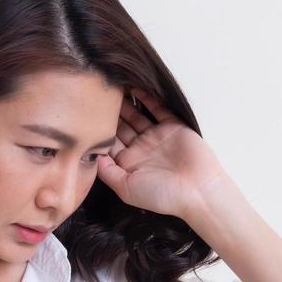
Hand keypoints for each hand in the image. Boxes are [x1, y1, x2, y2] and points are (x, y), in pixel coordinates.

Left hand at [95, 88, 228, 220]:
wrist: (198, 191)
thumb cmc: (162, 195)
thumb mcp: (126, 188)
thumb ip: (107, 172)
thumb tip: (89, 155)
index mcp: (129, 164)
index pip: (108, 143)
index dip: (96, 131)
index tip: (82, 117)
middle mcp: (141, 149)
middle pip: (120, 127)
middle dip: (108, 114)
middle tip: (93, 96)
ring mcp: (156, 136)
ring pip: (136, 115)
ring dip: (124, 103)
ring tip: (110, 87)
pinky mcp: (172, 126)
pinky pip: (156, 108)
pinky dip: (146, 97)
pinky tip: (133, 87)